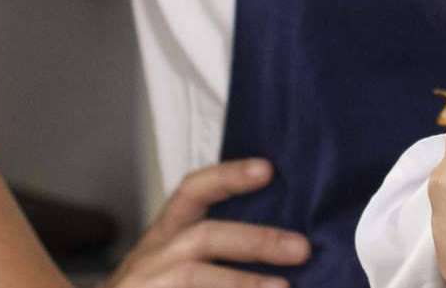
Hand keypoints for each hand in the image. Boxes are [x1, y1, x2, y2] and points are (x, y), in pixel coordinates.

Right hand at [104, 159, 309, 287]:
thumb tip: (286, 242)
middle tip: (301, 248)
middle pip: (204, 237)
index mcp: (164, 237)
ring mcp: (145, 284)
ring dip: (242, 282)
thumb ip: (217, 248)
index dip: (228, 177)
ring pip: (193, 275)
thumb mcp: (174, 264)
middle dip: (256, 240)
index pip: (193, 192)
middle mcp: (151, 258)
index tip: (267, 169)